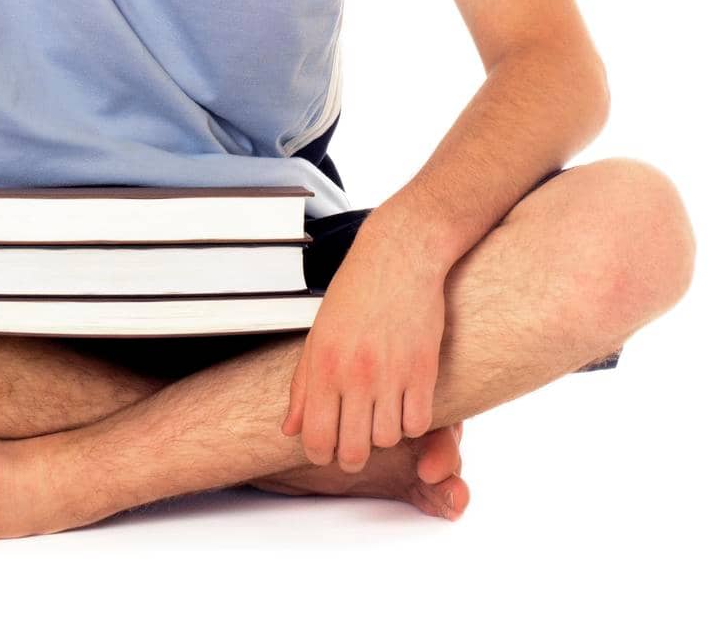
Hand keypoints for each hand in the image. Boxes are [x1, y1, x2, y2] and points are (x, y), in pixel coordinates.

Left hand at [280, 226, 447, 471]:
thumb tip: (290, 430)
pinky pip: (418, 423)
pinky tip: (404, 404)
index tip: (326, 450)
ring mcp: (392, 373)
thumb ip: (302, 386)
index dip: (320, 454)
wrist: (399, 257)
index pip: (316, 438)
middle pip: (353, 450)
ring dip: (383, 434)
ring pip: (387, 439)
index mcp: (324, 365)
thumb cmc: (356, 292)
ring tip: (380, 414)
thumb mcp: (318, 335)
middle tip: (354, 444)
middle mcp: (356, 373)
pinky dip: (411, 422)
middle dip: (351, 456)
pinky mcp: (424, 369)